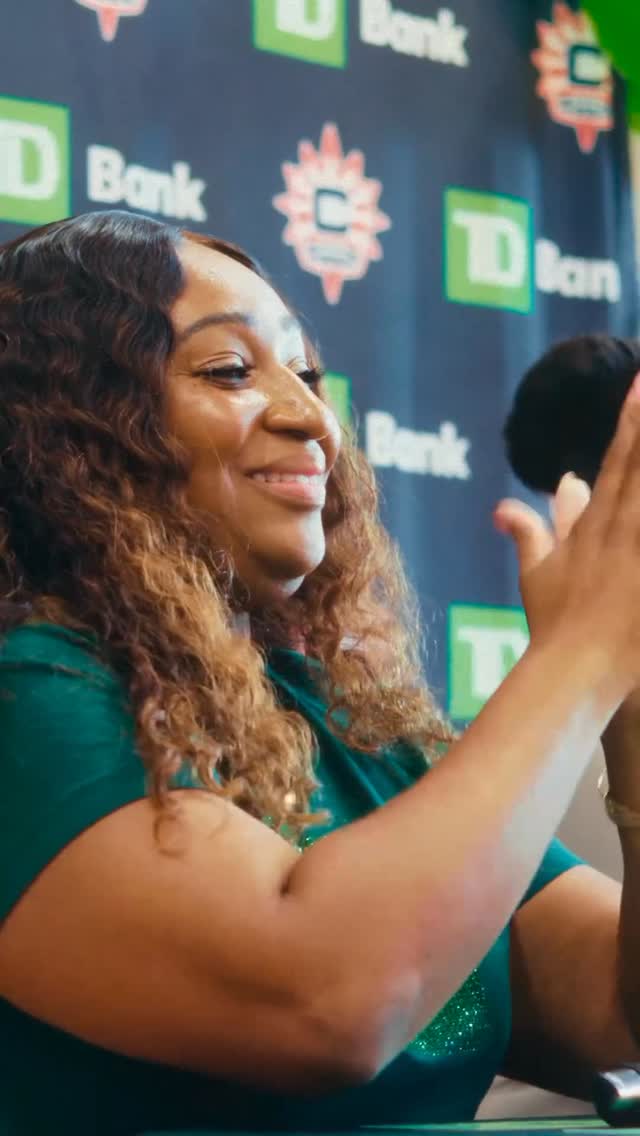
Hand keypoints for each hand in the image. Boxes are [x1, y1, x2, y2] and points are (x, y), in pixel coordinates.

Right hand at [492, 372, 639, 695]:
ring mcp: (637, 556)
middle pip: (639, 469)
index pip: (615, 462)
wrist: (572, 671)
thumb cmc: (555, 625)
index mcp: (591, 526)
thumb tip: (505, 504)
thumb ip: (526, 531)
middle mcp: (618, 532)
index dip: (631, 421)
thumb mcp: (537, 574)